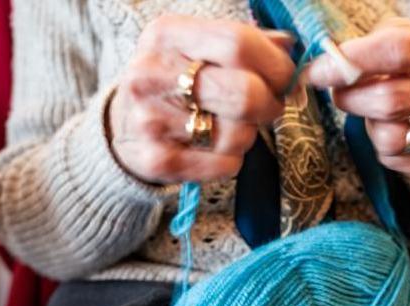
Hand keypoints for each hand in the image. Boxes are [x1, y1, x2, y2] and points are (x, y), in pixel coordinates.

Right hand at [108, 15, 294, 183]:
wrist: (122, 126)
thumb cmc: (174, 82)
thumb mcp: (196, 48)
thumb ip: (242, 42)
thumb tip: (286, 47)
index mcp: (166, 35)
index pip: (238, 43)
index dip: (275, 64)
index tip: (284, 76)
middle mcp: (151, 74)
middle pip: (244, 92)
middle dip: (270, 104)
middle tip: (269, 106)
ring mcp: (150, 120)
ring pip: (238, 134)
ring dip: (247, 134)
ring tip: (227, 126)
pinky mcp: (156, 161)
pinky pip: (226, 165)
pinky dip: (231, 161)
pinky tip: (213, 149)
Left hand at [306, 18, 409, 176]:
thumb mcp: (404, 37)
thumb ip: (370, 45)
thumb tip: (329, 62)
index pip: (397, 50)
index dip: (350, 62)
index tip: (316, 71)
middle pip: (391, 100)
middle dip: (351, 98)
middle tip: (339, 92)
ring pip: (391, 138)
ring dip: (369, 125)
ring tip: (374, 112)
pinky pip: (397, 160)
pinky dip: (382, 148)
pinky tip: (391, 129)